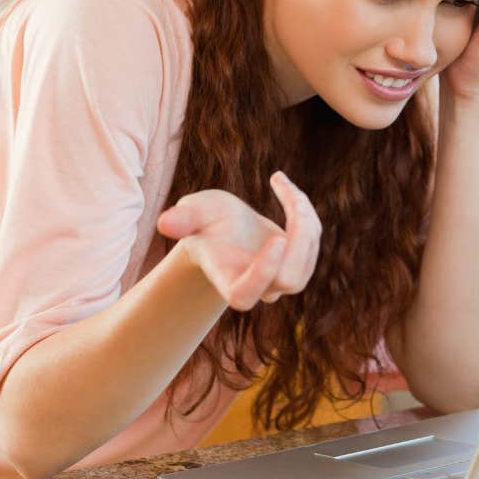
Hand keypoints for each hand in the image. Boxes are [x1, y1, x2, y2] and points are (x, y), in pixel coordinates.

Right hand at [156, 172, 320, 310]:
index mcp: (229, 282)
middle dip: (299, 240)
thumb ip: (182, 220)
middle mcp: (259, 287)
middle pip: (291, 280)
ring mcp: (282, 278)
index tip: (275, 241)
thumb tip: (165, 223)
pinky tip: (282, 185)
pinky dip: (303, 208)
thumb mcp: (192, 214)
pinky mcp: (300, 260)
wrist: (222, 228)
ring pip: (307, 258)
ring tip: (281, 184)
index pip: (245, 295)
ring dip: (304, 217)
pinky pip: (312, 237)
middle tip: (294, 201)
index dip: (262, 274)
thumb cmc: (203, 222)